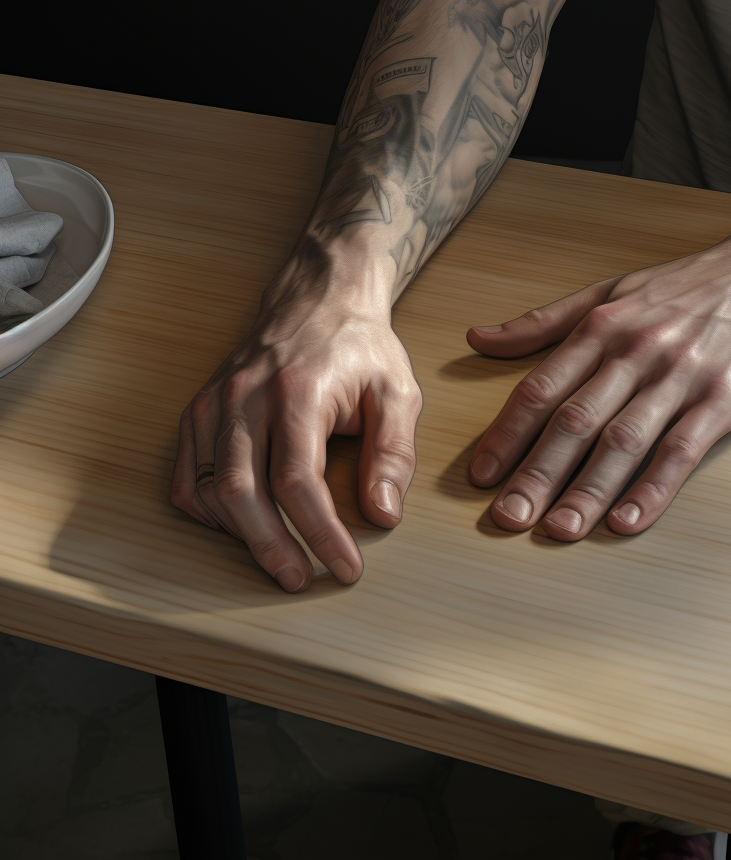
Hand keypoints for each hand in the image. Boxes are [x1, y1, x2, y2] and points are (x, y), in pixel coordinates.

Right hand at [171, 253, 421, 591]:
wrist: (319, 297)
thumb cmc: (360, 347)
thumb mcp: (398, 393)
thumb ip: (393, 455)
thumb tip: (381, 516)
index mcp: (298, 390)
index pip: (298, 482)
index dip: (320, 534)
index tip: (346, 568)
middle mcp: (246, 396)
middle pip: (241, 492)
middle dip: (271, 547)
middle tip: (303, 580)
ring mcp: (216, 401)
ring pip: (207, 488)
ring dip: (240, 535)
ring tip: (280, 559)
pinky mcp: (201, 408)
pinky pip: (186, 475)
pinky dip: (208, 511)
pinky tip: (242, 525)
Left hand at [467, 241, 730, 539]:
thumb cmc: (686, 284)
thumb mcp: (608, 290)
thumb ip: (541, 321)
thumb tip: (476, 339)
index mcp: (601, 327)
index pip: (541, 388)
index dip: (506, 434)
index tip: (481, 476)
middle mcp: (634, 352)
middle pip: (575, 421)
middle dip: (536, 473)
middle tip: (507, 517)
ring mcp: (680, 376)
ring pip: (624, 440)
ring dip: (588, 489)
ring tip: (559, 529)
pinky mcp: (724, 398)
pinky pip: (682, 449)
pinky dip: (654, 487)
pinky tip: (628, 521)